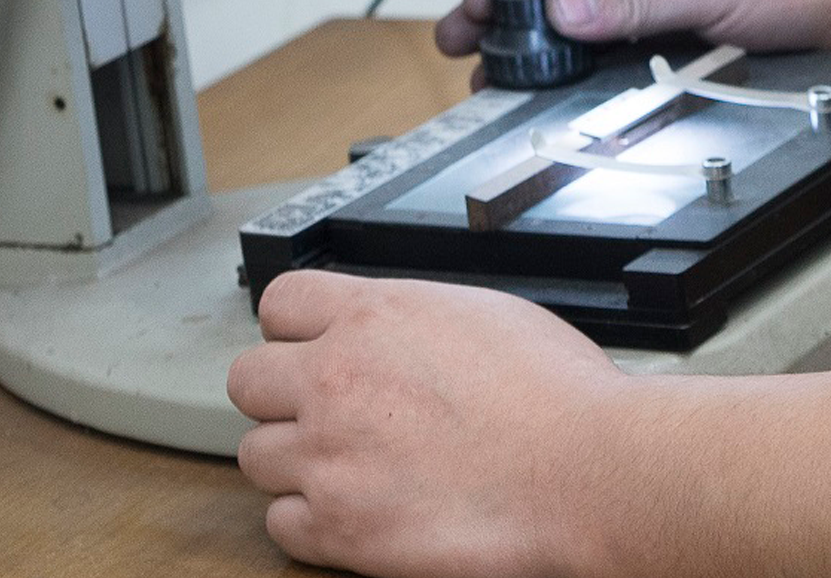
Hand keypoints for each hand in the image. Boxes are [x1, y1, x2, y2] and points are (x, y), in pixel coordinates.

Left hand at [228, 270, 634, 575]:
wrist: (582, 470)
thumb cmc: (558, 395)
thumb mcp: (485, 312)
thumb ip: (416, 318)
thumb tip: (399, 331)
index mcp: (373, 315)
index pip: (279, 303)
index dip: (294, 328)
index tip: (309, 346)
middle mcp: (335, 379)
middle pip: (247, 381)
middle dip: (280, 395)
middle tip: (322, 411)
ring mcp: (328, 456)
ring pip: (254, 455)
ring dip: (294, 461)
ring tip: (345, 466)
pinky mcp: (338, 527)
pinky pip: (280, 524)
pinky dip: (309, 521)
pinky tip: (354, 508)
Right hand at [435, 0, 830, 59]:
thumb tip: (559, 7)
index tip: (471, 10)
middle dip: (512, 8)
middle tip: (469, 50)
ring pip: (592, 7)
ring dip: (550, 39)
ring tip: (509, 75)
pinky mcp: (690, 14)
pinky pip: (626, 34)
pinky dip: (594, 56)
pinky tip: (572, 80)